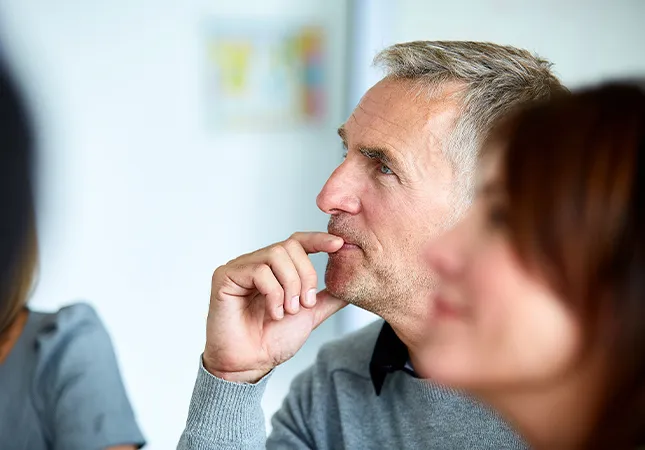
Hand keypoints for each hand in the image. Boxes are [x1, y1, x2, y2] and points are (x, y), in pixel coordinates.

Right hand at [204, 232, 346, 382]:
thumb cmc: (272, 341)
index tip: (339, 245)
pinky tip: (274, 313)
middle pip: (290, 246)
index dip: (318, 240)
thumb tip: (349, 286)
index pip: (298, 242)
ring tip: (288, 311)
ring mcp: (240, 267)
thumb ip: (327, 298)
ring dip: (290, 286)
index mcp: (276, 269)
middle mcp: (257, 263)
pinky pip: (258, 270)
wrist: (250, 364)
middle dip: (305, 275)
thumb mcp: (309, 315)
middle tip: (305, 304)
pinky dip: (273, 293)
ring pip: (276, 255)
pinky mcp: (225, 276)